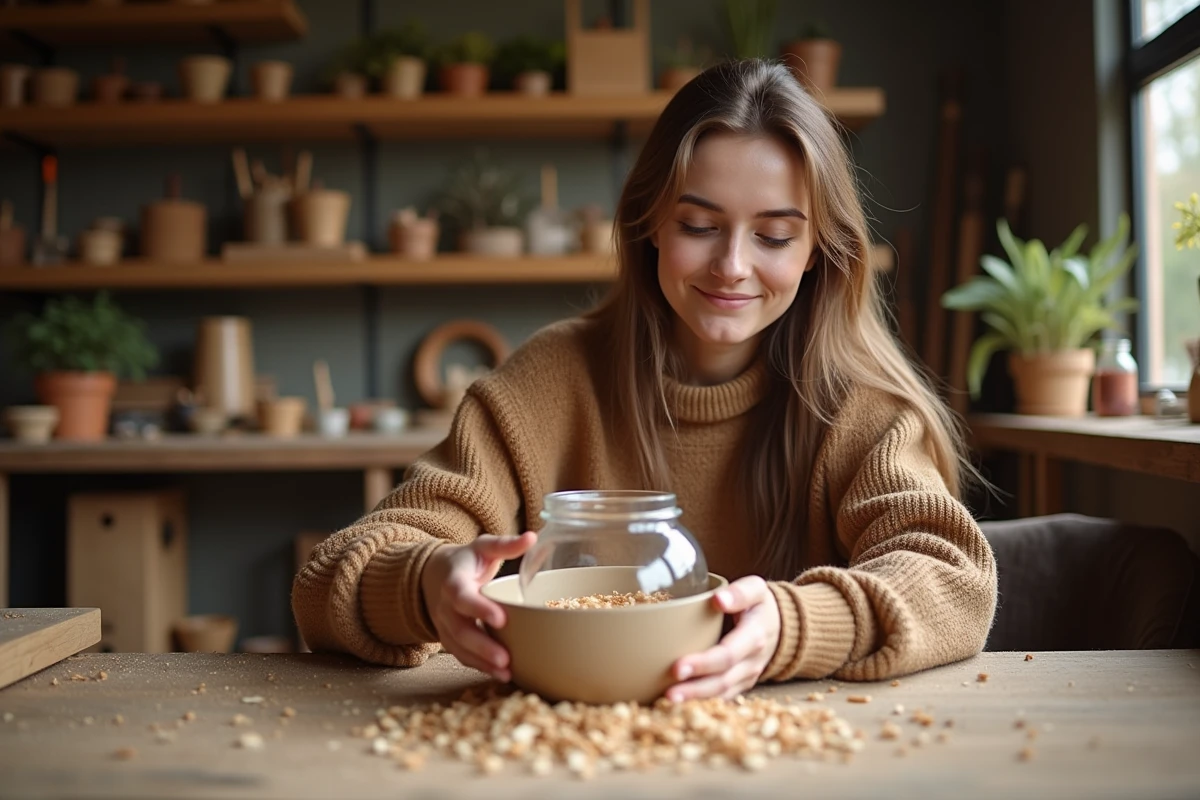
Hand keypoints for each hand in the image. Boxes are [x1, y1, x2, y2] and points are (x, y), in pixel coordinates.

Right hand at [420, 532, 536, 681]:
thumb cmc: (466, 561)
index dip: (479, 608)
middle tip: (505, 658)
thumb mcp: (483, 547)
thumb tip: (531, 537)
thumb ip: (505, 544)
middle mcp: (445, 607)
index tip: (501, 619)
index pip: (461, 596)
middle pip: (459, 629)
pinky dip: (479, 667)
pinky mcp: (449, 639)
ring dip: (481, 662)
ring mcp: (445, 626)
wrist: (433, 576)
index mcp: (453, 581)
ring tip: (506, 672)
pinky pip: (462, 656)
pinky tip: (501, 675)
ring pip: (459, 647)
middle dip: (481, 646)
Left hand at [665, 576, 780, 700]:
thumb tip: (718, 600)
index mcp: (754, 636)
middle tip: (669, 693)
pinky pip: (722, 698)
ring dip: (695, 700)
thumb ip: (740, 592)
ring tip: (667, 701)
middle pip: (722, 680)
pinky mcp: (741, 685)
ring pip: (722, 694)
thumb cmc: (759, 605)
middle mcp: (752, 661)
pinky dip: (702, 703)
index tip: (677, 667)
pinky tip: (679, 706)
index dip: (704, 663)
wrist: (780, 625)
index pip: (728, 655)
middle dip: (695, 689)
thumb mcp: (756, 590)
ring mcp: (747, 676)